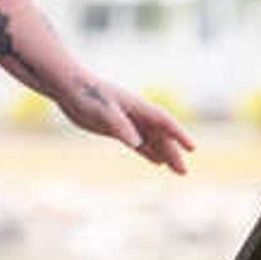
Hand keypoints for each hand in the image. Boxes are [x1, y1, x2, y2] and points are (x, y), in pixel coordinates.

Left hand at [68, 76, 194, 174]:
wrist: (68, 87)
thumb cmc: (86, 94)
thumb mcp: (103, 111)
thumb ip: (120, 126)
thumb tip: (137, 143)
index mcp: (137, 107)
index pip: (164, 122)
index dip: (178, 135)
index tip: (192, 148)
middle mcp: (136, 115)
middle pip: (160, 136)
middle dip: (173, 152)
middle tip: (183, 172)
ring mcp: (126, 121)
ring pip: (151, 140)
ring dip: (164, 154)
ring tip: (177, 170)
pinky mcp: (115, 128)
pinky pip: (138, 142)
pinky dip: (148, 151)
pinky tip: (157, 162)